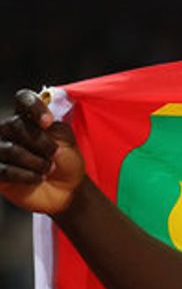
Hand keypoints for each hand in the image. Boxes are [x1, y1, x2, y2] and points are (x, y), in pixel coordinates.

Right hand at [0, 89, 84, 214]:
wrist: (66, 190)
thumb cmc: (66, 161)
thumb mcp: (67, 141)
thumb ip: (54, 127)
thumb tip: (41, 126)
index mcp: (29, 117)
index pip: (23, 98)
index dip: (33, 107)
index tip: (48, 123)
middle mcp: (9, 130)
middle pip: (15, 124)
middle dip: (40, 141)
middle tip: (54, 154)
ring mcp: (0, 150)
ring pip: (10, 149)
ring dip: (36, 161)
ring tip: (48, 169)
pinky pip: (4, 170)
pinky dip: (26, 176)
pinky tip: (37, 178)